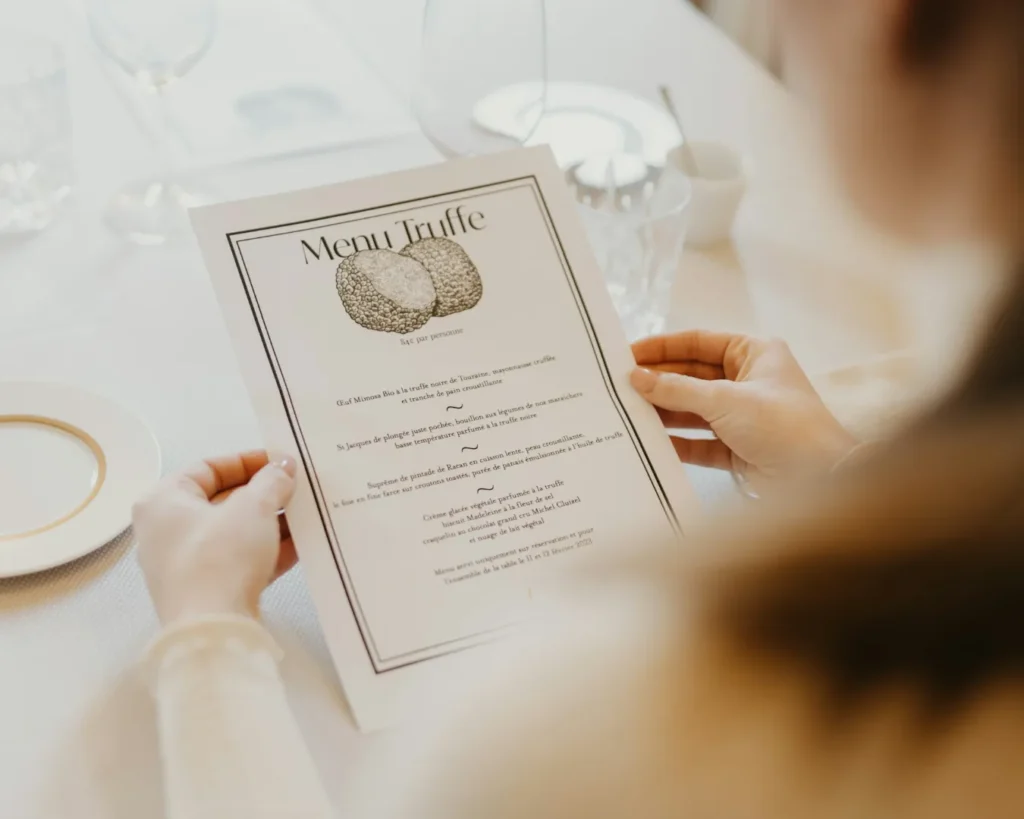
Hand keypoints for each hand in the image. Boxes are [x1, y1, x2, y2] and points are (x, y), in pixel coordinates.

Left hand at [133, 451, 297, 625]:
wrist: (212, 630)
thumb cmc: (221, 556)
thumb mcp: (253, 507)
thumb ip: (272, 481)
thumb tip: (284, 467)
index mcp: (163, 501)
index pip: (208, 467)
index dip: (248, 460)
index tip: (281, 462)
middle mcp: (167, 531)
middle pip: (222, 500)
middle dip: (264, 493)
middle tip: (298, 487)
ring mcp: (185, 564)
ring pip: (234, 532)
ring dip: (271, 522)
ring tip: (306, 514)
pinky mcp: (206, 591)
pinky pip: (240, 560)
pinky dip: (267, 551)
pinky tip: (302, 545)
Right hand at [630, 331, 857, 481]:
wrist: (821, 478)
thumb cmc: (784, 425)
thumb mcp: (725, 399)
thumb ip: (677, 389)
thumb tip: (637, 378)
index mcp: (754, 353)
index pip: (698, 342)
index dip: (662, 347)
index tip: (628, 354)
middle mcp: (747, 381)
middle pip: (691, 376)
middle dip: (658, 381)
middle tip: (619, 386)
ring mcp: (742, 415)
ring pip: (693, 409)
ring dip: (663, 412)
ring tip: (626, 412)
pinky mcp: (738, 448)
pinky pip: (699, 441)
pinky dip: (676, 442)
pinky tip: (649, 441)